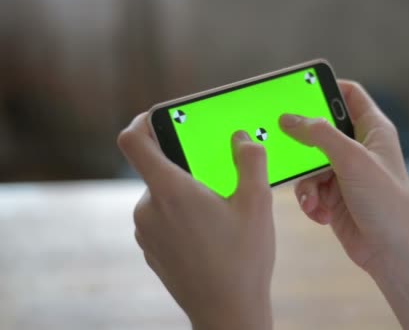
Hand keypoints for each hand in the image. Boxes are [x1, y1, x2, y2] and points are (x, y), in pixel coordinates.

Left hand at [117, 114, 273, 329]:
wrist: (227, 313)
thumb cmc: (243, 260)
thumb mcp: (257, 204)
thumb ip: (250, 160)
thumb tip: (241, 137)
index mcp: (170, 191)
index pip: (133, 140)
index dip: (143, 121)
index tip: (162, 117)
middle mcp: (148, 209)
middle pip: (157, 168)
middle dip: (187, 166)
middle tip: (218, 178)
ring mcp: (146, 232)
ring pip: (162, 194)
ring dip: (186, 192)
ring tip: (220, 212)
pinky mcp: (151, 249)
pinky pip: (161, 217)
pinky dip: (181, 214)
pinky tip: (210, 233)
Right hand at [280, 80, 408, 271]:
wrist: (391, 252)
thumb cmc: (385, 201)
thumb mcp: (352, 160)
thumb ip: (319, 135)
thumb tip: (289, 118)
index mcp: (373, 130)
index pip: (349, 95)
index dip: (326, 88)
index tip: (298, 90)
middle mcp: (359, 148)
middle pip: (321, 130)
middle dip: (303, 143)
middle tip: (284, 142)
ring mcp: (345, 173)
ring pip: (309, 163)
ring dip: (305, 182)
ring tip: (313, 198)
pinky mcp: (334, 196)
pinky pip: (310, 188)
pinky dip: (310, 200)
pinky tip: (319, 213)